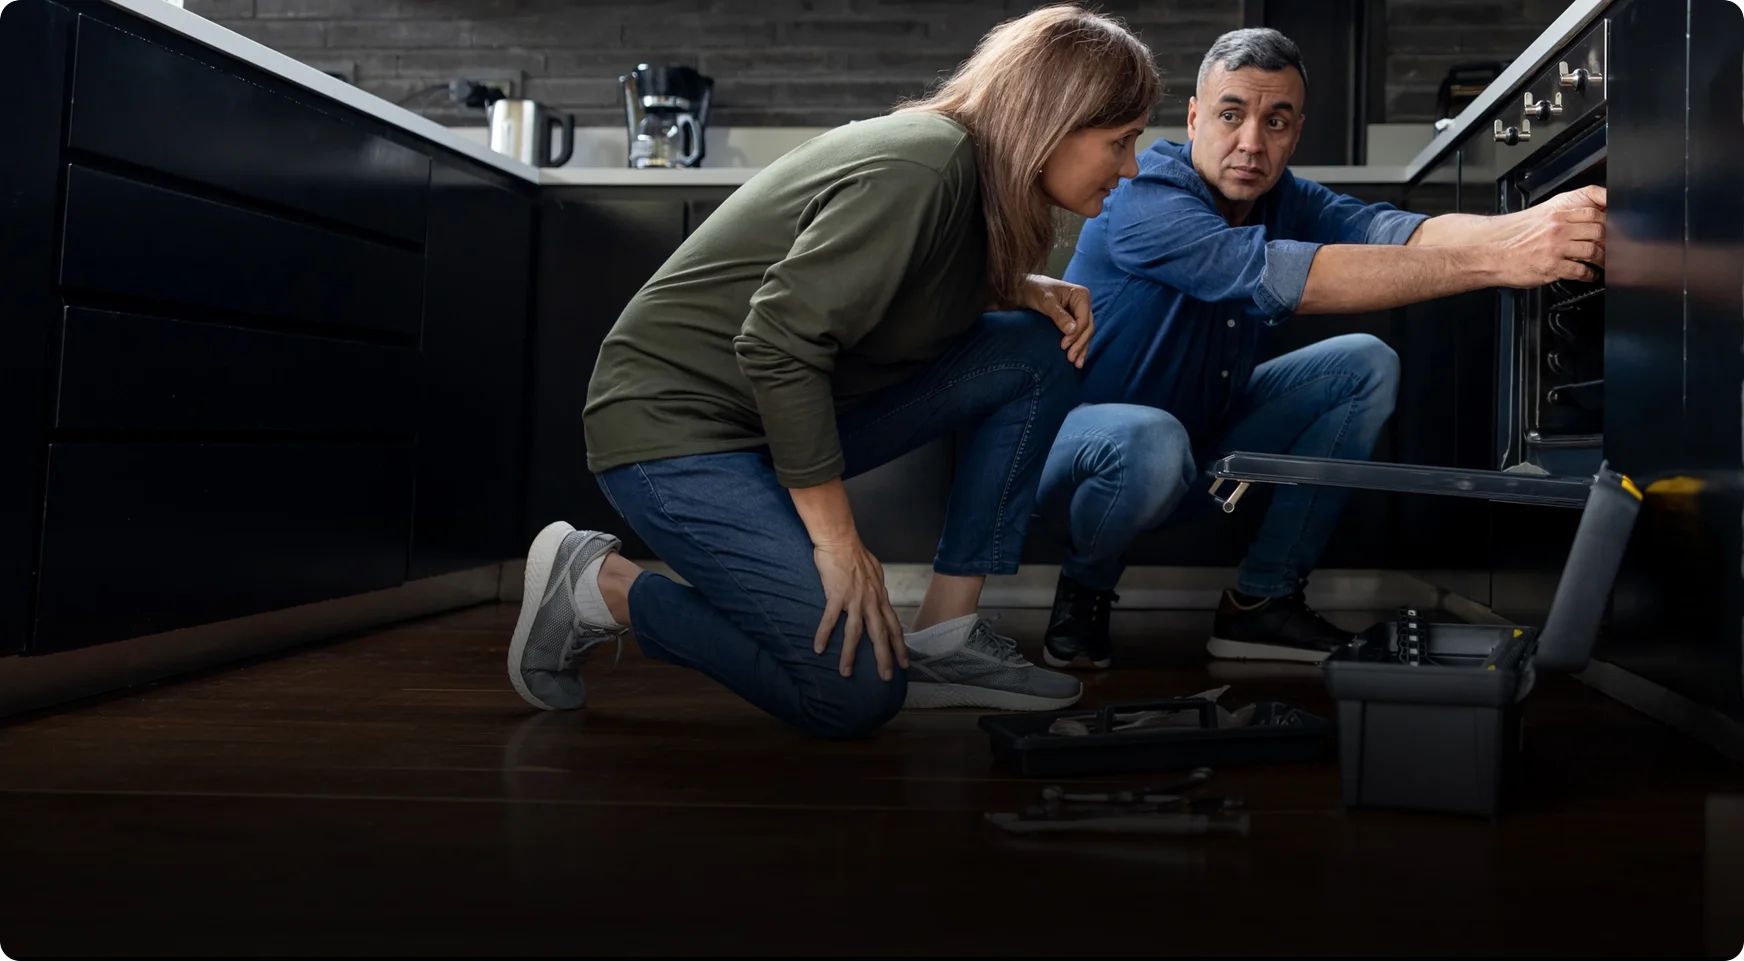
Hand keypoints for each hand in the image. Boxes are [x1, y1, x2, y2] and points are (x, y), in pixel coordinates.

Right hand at [811, 536, 905, 680]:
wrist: (840, 539)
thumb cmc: (855, 553)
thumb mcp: (874, 572)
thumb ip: (876, 588)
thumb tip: (878, 595)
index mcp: (880, 597)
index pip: (894, 626)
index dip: (900, 645)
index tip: (904, 663)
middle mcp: (871, 601)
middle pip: (880, 634)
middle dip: (884, 658)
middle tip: (886, 677)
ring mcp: (854, 599)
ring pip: (855, 633)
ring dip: (850, 655)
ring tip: (845, 673)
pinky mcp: (836, 595)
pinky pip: (830, 620)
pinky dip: (824, 635)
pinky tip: (818, 648)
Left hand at [1018, 274, 1094, 367]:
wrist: (1026, 288)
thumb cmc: (1035, 290)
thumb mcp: (1046, 301)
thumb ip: (1059, 315)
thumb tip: (1072, 330)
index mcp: (1081, 295)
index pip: (1083, 319)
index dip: (1076, 335)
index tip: (1064, 346)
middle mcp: (1084, 303)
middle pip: (1087, 328)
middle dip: (1080, 344)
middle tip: (1071, 359)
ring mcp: (1080, 311)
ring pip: (1085, 333)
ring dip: (1082, 348)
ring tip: (1076, 363)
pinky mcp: (1074, 319)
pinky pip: (1080, 334)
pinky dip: (1078, 345)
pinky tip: (1077, 357)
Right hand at [1492, 185, 1605, 286]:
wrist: (1494, 257)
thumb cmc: (1515, 242)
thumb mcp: (1540, 221)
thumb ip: (1562, 219)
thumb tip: (1584, 222)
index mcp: (1556, 217)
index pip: (1593, 213)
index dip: (1608, 222)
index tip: (1611, 230)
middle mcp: (1558, 230)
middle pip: (1598, 231)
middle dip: (1609, 242)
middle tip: (1612, 248)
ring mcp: (1556, 249)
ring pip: (1593, 251)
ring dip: (1602, 260)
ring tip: (1602, 264)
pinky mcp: (1553, 267)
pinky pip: (1580, 271)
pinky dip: (1589, 275)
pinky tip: (1589, 276)